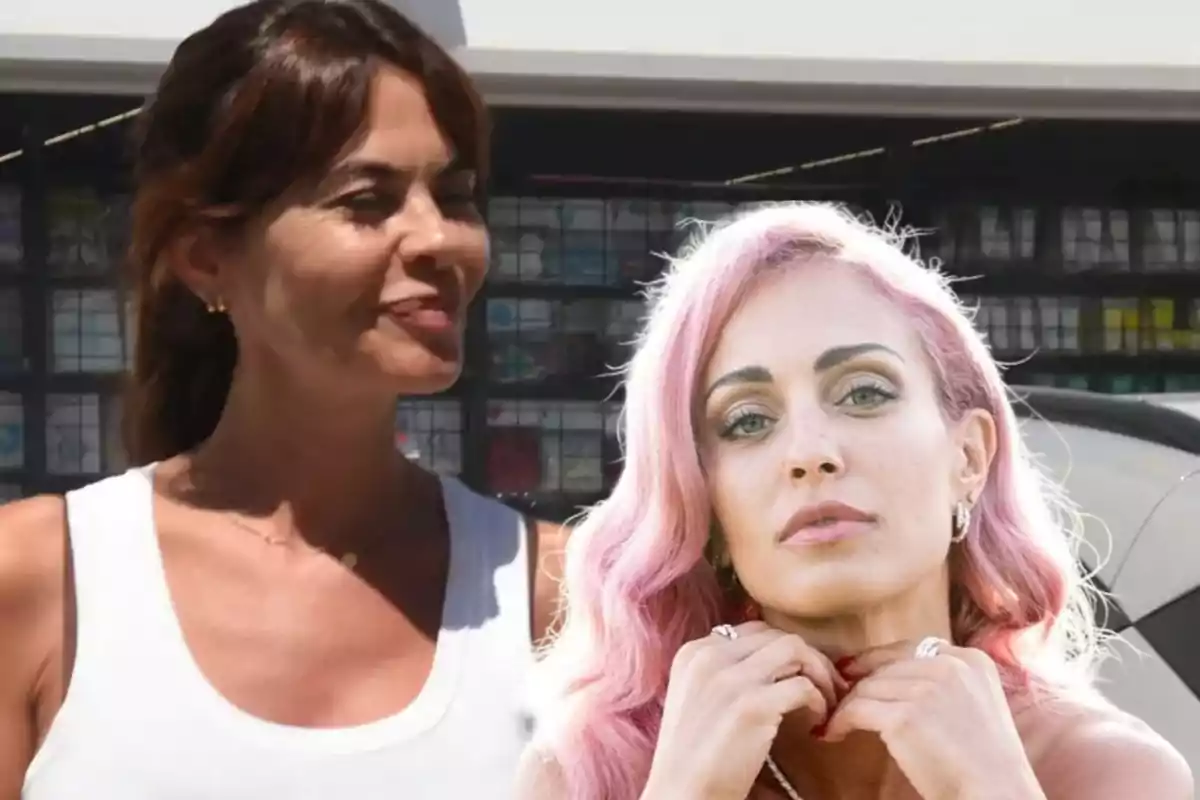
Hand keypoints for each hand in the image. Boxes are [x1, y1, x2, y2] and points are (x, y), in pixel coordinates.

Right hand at [644, 621, 847, 799]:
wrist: (683, 793)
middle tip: (825, 685)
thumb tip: (767, 663)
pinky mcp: (752, 706)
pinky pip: (803, 686)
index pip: (752, 631)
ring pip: (794, 649)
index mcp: (694, 652)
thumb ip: (721, 673)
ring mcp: (731, 679)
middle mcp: (710, 656)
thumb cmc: (693, 756)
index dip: (783, 650)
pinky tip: (816, 722)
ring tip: (826, 700)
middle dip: (808, 657)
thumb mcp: (695, 697)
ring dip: (819, 673)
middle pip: (776, 636)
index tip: (799, 672)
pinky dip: (819, 702)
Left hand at [824, 639, 1041, 799]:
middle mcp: (949, 666)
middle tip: (839, 697)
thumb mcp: (978, 704)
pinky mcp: (905, 716)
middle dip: (860, 682)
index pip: (912, 649)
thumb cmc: (987, 761)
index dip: (879, 659)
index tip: (856, 670)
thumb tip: (893, 675)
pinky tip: (833, 733)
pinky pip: (857, 710)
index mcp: (971, 660)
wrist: (997, 793)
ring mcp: (927, 688)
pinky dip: (841, 721)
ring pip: (868, 687)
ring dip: (847, 704)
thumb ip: (946, 683)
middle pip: (887, 666)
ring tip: (835, 719)